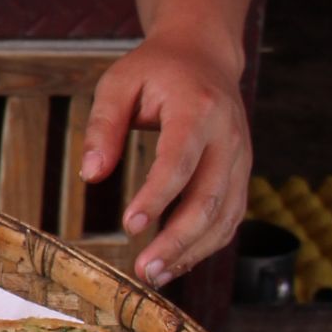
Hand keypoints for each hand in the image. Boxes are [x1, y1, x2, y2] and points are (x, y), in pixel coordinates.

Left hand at [78, 34, 250, 287]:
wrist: (204, 55)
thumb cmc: (156, 70)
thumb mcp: (118, 83)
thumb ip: (102, 126)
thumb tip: (91, 175)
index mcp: (198, 109)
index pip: (179, 161)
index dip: (156, 197)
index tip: (129, 225)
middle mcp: (228, 136)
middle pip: (209, 198)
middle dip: (177, 240)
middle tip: (144, 269)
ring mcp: (241, 158)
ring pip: (225, 216)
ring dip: (193, 251)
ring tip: (156, 275)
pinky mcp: (240, 174)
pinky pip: (230, 217)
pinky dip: (206, 244)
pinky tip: (177, 261)